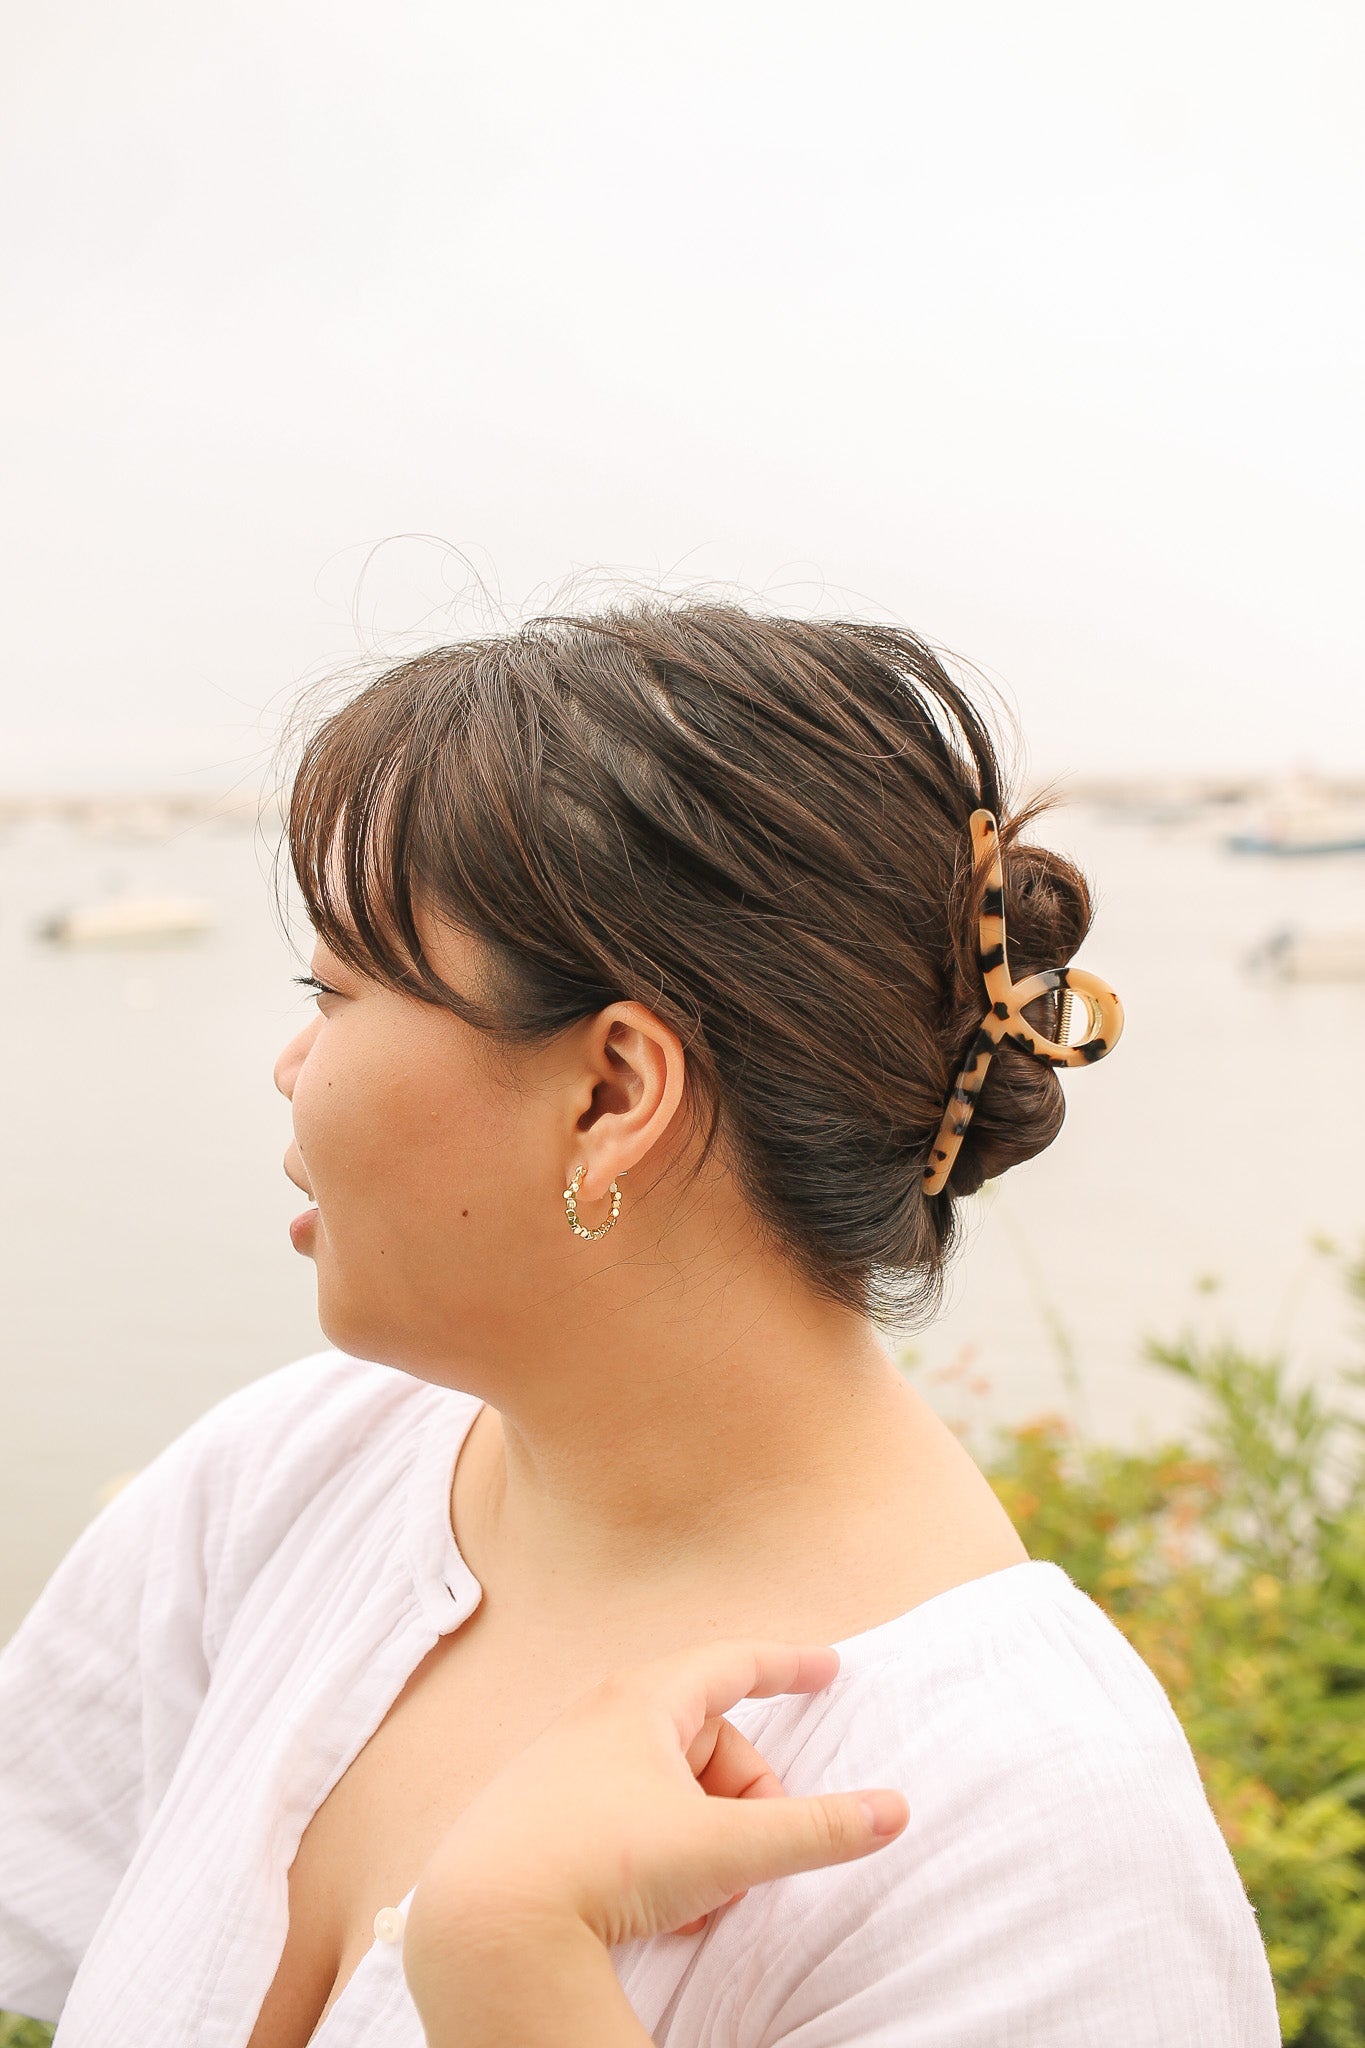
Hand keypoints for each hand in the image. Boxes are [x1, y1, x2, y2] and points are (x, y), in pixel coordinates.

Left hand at [403, 1636, 908, 1976]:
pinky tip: (664, 1912)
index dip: (788, 1666)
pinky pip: (631, 1821)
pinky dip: (664, 1858)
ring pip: (671, 1790)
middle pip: (709, 1743)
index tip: (830, 1668)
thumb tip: (894, 1811)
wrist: (487, 1923)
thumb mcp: (722, 1849)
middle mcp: (599, 1720)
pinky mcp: (544, 1818)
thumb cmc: (601, 1863)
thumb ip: (812, 1831)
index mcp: (641, 1701)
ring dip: (707, 1840)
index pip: (733, 1664)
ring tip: (702, 1898)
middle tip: (752, 1861)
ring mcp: (567, 1768)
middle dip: (746, 1802)